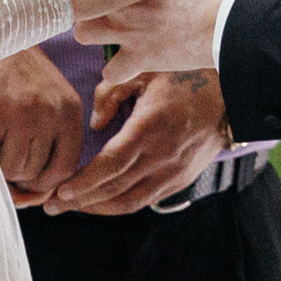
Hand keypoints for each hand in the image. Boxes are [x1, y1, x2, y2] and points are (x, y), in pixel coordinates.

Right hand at [0, 45, 85, 208]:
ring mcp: (22, 112)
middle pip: (36, 173)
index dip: (43, 184)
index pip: (65, 167)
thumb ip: (45, 140)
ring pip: (12, 169)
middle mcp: (51, 111)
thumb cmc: (6, 70)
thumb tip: (36, 197)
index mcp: (68, 108)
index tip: (26, 184)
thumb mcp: (40, 97)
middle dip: (15, 174)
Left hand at [43, 69, 232, 215]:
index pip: (112, 164)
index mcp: (151, 127)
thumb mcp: (144, 72)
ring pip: (129, 202)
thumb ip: (111, 94)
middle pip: (115, 189)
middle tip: (50, 205)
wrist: (230, 97)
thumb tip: (95, 124)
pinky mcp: (179, 180)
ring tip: (69, 207)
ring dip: (97, 208)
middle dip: (80, 201)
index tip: (60, 191)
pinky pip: (144, 201)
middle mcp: (162, 156)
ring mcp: (173, 173)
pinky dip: (118, 205)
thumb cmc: (183, 78)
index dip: (85, 182)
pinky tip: (99, 202)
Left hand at [77, 0, 233, 85]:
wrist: (223, 22)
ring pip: (84, 33)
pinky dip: (120, 70)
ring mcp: (126, 30)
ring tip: (111, 38)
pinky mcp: (138, 58)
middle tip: (106, 10)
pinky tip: (129, 66)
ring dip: (96, 36)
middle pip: (84, 1)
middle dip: (90, 7)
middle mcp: (124, 2)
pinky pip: (111, 72)